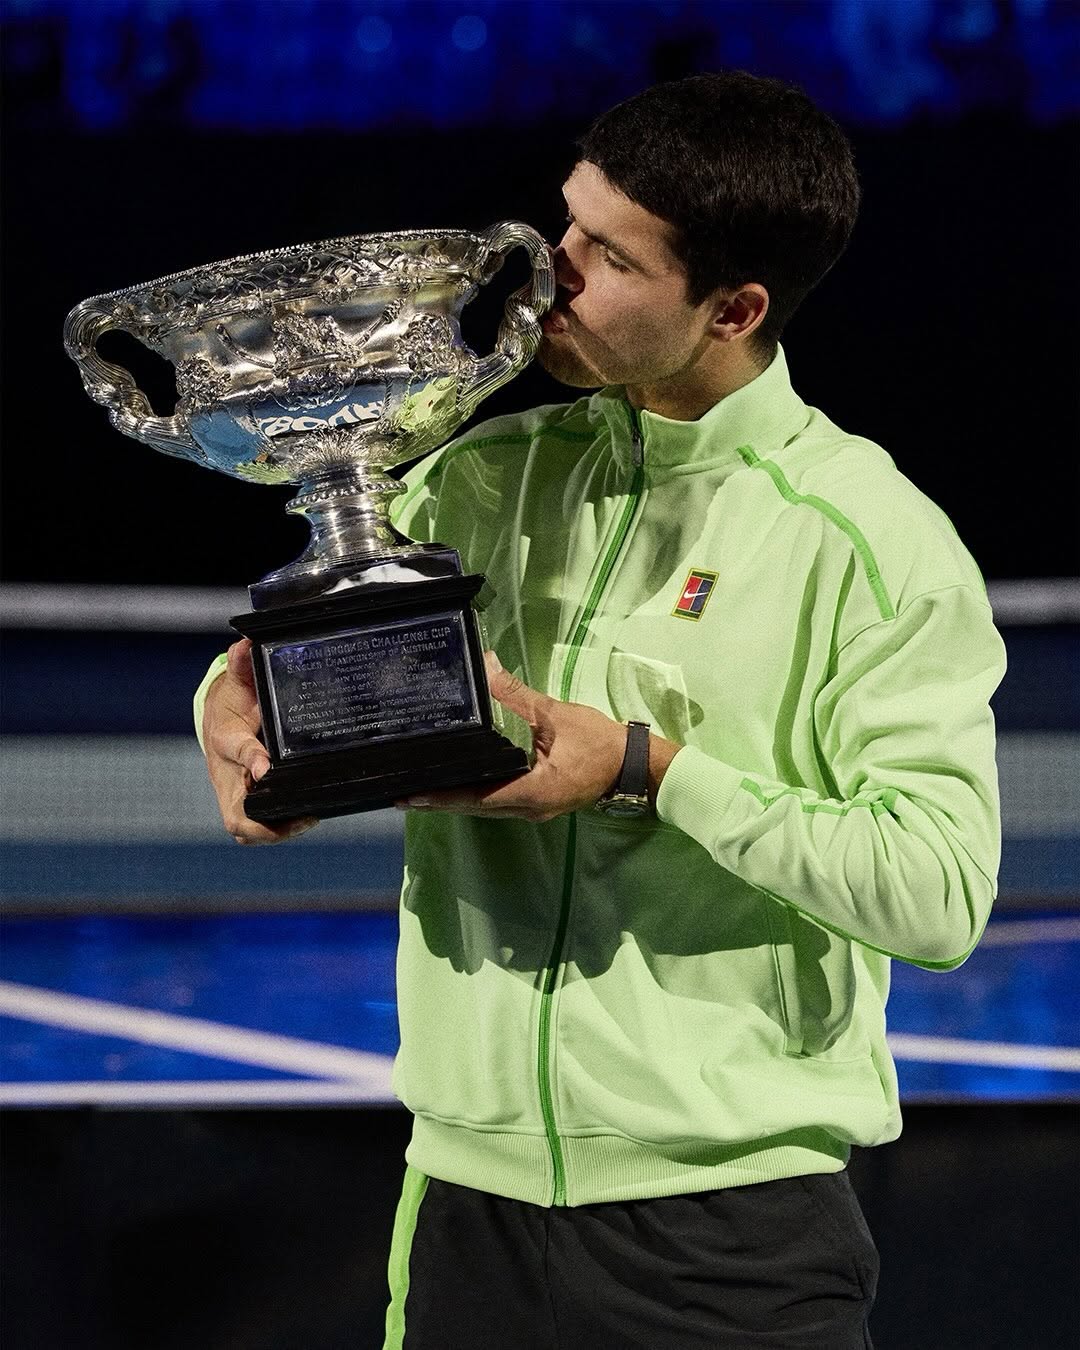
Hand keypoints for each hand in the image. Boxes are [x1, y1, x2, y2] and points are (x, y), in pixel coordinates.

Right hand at [202, 638, 318, 844]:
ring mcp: (236, 793)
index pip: (236, 751)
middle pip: (234, 814)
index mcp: (225, 739)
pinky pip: (257, 826)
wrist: (218, 718)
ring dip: (274, 831)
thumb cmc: (233, 701)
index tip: (264, 766)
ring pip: (245, 828)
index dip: (250, 760)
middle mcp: (227, 774)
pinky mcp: (248, 803)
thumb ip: (243, 664)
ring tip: (310, 818)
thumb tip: (247, 643)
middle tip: (302, 816)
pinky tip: (309, 815)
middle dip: (261, 823)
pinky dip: (278, 828)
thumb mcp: (238, 681)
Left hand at [397, 653, 678, 821]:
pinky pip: (496, 801)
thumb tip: (484, 666)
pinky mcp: (535, 803)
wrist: (632, 765)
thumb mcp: (556, 715)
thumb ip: (516, 696)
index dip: (442, 797)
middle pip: (474, 807)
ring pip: (483, 807)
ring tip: (418, 787)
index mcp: (532, 791)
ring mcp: (532, 809)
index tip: (411, 795)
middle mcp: (527, 808)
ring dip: (453, 799)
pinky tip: (455, 781)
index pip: (477, 797)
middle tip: (400, 789)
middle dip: (438, 800)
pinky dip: (473, 793)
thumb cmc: (598, 742)